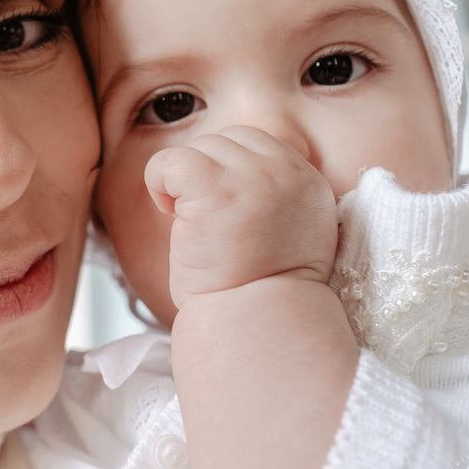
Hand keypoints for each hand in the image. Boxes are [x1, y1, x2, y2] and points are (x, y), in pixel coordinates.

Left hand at [144, 125, 337, 308]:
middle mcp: (289, 173)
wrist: (257, 328)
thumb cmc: (258, 295)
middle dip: (207, 175)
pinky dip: (159, 182)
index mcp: (309, 184)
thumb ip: (268, 195)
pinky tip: (171, 215)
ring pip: (200, 148)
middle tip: (206, 224)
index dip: (230, 174)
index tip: (225, 216)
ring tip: (195, 227)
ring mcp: (253, 177)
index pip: (258, 145)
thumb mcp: (282, 233)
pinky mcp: (215, 188)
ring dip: (185, 184)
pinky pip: (170, 160)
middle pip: (228, 140)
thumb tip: (227, 173)